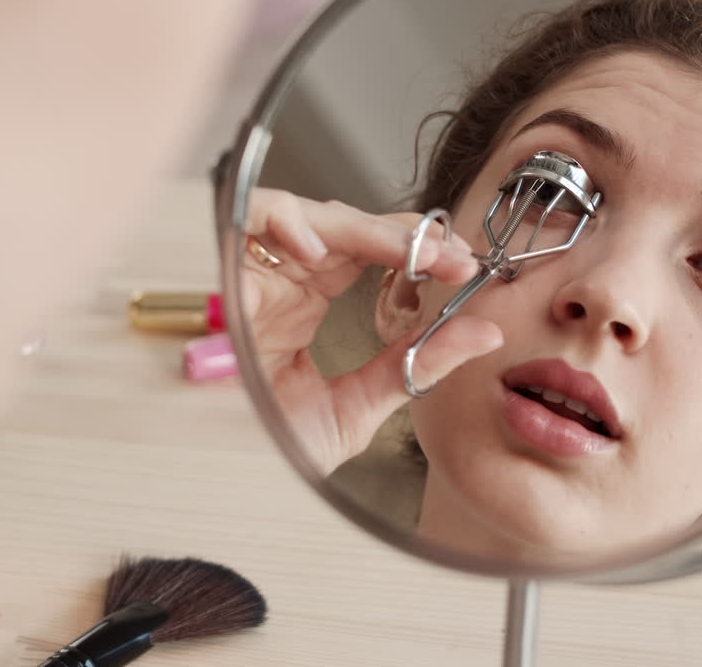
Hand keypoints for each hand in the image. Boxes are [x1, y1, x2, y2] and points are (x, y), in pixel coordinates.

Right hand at [242, 187, 502, 474]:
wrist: (219, 488)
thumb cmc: (267, 455)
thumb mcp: (358, 407)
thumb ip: (417, 365)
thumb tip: (484, 333)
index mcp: (303, 306)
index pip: (366, 253)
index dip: (417, 250)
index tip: (464, 267)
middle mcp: (278, 282)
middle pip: (345, 227)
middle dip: (407, 236)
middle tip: (455, 255)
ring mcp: (249, 273)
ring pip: (309, 214)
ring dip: (367, 227)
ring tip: (413, 252)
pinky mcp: (217, 273)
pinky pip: (249, 219)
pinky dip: (287, 219)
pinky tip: (324, 249)